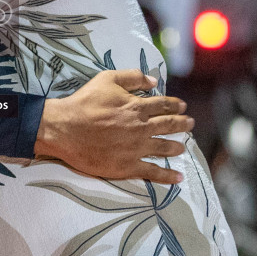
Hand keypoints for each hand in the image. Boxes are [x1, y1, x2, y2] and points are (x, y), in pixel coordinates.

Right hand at [36, 68, 192, 181]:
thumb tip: (154, 80)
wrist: (65, 129)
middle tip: (190, 124)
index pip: (163, 106)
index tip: (182, 107)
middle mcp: (141, 128)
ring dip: (176, 147)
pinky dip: (167, 176)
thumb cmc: (84, 102)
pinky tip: (178, 178)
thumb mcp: (107, 79)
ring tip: (183, 147)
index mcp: (137, 107)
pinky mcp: (128, 166)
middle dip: (182, 124)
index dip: (175, 105)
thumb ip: (132, 77)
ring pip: (164, 148)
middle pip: (168, 125)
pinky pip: (153, 172)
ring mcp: (136, 148)